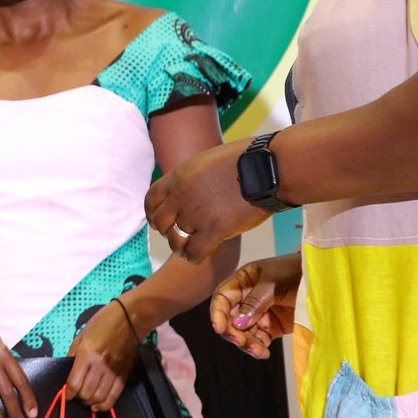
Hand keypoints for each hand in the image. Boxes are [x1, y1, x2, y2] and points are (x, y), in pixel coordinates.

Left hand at [65, 301, 138, 410]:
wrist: (130, 319)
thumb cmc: (102, 323)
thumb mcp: (81, 336)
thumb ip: (73, 355)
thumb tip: (68, 373)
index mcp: (86, 354)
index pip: (75, 383)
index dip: (69, 393)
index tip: (67, 396)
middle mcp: (100, 365)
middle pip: (87, 393)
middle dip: (79, 398)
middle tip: (77, 396)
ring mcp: (114, 371)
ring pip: (99, 397)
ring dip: (90, 402)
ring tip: (86, 400)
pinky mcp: (125, 374)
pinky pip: (114, 396)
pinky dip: (105, 405)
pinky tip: (98, 406)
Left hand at [144, 140, 268, 263]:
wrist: (267, 168)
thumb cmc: (245, 160)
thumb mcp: (206, 162)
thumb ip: (192, 178)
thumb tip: (190, 189)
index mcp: (178, 177)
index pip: (151, 200)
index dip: (152, 214)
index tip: (159, 222)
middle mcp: (181, 196)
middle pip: (160, 222)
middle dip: (166, 231)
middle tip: (177, 235)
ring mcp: (196, 213)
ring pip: (175, 240)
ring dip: (179, 246)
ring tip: (187, 248)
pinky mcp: (215, 229)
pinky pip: (194, 252)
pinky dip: (193, 257)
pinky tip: (199, 256)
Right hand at [210, 254, 302, 358]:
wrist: (329, 281)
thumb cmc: (299, 272)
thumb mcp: (275, 282)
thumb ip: (256, 301)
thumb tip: (238, 322)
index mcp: (244, 281)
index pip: (223, 298)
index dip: (217, 313)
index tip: (220, 328)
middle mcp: (247, 298)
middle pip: (230, 319)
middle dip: (233, 332)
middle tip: (241, 341)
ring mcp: (260, 314)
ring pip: (243, 332)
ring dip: (246, 343)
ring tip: (258, 351)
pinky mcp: (273, 327)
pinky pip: (259, 340)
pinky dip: (258, 348)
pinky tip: (263, 353)